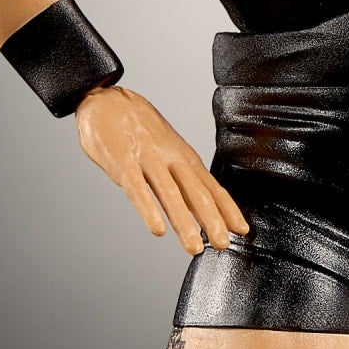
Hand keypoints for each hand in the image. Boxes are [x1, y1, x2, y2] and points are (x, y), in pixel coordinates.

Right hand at [74, 86, 249, 253]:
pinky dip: (149, 210)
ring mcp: (147, 161)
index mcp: (184, 157)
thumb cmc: (138, 130)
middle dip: (212, 220)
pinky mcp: (123, 165)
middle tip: (223, 245)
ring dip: (184, 222)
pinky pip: (138, 191)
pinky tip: (158, 230)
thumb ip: (180, 179)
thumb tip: (198, 210)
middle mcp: (171, 159)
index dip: (228, 209)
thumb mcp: (167, 150)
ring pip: (170, 194)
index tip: (242, 229)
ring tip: (193, 247)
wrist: (107, 101)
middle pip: (197, 192)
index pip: (211, 186)